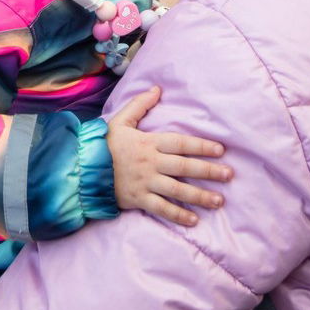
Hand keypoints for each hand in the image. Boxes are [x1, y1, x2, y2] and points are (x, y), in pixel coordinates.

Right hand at [107, 86, 231, 225]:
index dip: (201, 146)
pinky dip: (178, 215)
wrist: (80, 169)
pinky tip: (194, 220)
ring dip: (200, 196)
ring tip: (218, 201)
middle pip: (184, 167)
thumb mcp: (120, 120)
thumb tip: (157, 89)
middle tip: (229, 175)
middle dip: (208, 171)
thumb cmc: (102, 144)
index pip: (180, 143)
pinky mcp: (138, 199)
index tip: (220, 150)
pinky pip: (161, 209)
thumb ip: (139, 105)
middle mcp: (150, 163)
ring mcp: (145, 182)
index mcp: (148, 142)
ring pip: (177, 190)